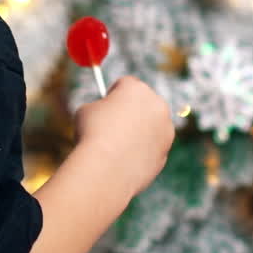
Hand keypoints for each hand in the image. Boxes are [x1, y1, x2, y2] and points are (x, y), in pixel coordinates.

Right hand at [74, 75, 174, 198]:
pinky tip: (124, 160)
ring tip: (117, 145)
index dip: (114, 93)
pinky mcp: (165, 152)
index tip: (106, 103)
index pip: (126, 84)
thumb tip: (104, 114)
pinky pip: (151, 148)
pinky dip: (141, 151)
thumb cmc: (92, 134)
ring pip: (151, 127)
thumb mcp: (86, 111)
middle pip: (144, 103)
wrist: (106, 168)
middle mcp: (157, 105)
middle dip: (131, 111)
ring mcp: (165, 130)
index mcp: (137, 88)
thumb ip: (100, 107)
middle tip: (114, 123)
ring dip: (139, 131)